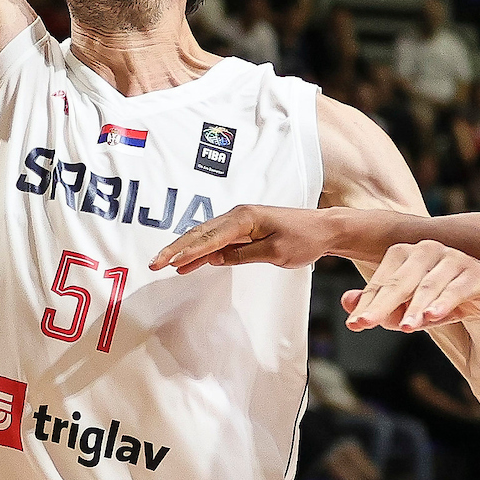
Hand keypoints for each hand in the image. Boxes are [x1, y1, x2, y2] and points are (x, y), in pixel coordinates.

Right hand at [151, 204, 335, 272]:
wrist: (324, 228)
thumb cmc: (304, 239)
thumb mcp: (276, 252)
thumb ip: (243, 255)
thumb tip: (216, 258)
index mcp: (245, 218)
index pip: (209, 237)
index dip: (187, 250)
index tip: (169, 262)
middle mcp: (238, 216)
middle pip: (200, 233)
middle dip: (176, 248)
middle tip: (155, 263)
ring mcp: (240, 222)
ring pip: (205, 236)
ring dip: (184, 250)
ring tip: (164, 263)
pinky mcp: (244, 230)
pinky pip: (216, 241)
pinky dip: (201, 252)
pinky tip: (188, 263)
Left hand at [343, 242, 479, 332]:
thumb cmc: (437, 299)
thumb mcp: (406, 307)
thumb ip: (378, 304)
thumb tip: (346, 302)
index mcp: (404, 253)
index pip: (381, 282)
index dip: (367, 304)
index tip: (354, 324)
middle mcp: (426, 250)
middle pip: (400, 281)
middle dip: (382, 305)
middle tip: (366, 324)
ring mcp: (453, 258)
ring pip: (429, 285)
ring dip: (415, 307)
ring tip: (405, 327)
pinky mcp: (476, 273)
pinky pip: (457, 289)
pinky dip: (445, 303)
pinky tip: (433, 316)